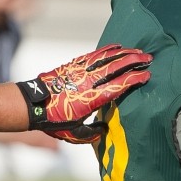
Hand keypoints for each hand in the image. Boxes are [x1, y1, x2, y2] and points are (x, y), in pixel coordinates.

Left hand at [17, 44, 151, 143]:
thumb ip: (92, 133)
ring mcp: (80, 72)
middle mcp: (88, 83)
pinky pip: (93, 55)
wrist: (31, 105)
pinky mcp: (73, 66)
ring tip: (137, 51)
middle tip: (149, 58)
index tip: (146, 75)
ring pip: (105, 58)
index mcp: (92, 99)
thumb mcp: (75, 134)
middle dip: (133, 61)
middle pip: (115, 67)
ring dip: (123, 53)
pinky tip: (116, 46)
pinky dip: (106, 49)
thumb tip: (104, 128)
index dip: (134, 79)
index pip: (118, 86)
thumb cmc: (53, 121)